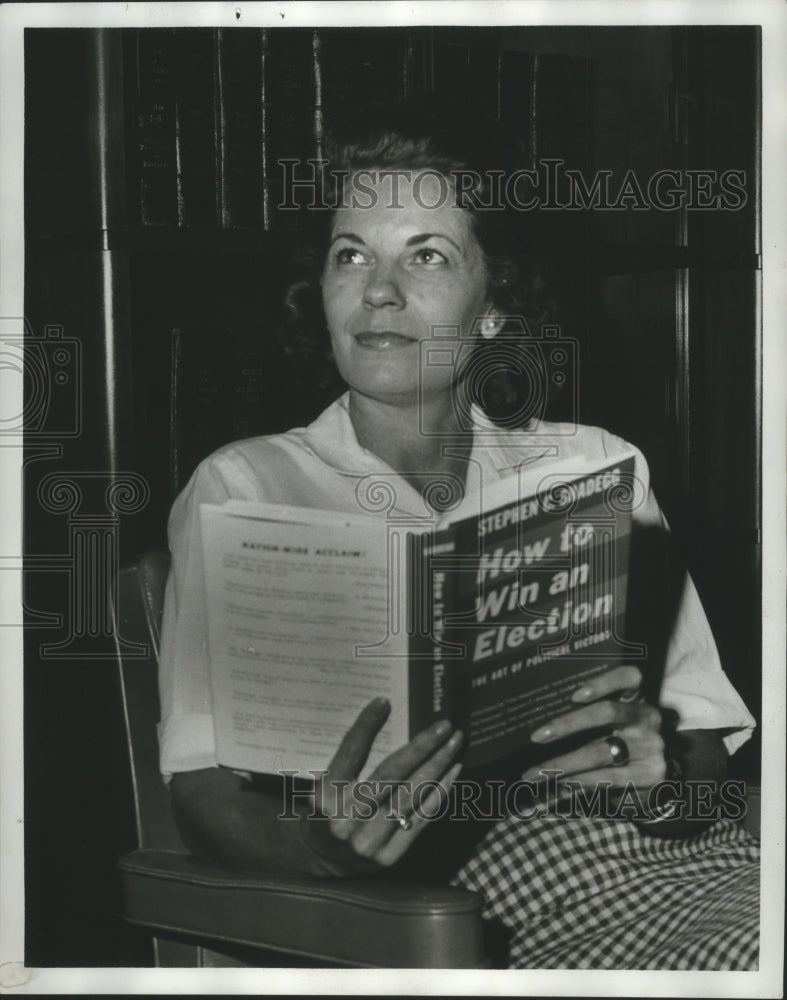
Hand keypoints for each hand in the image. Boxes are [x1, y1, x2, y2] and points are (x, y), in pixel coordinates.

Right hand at [298, 697, 462, 874]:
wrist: (325, 859)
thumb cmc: (332, 808)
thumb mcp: (330, 780)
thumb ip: (353, 752)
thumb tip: (384, 708)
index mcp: (325, 795)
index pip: (350, 754)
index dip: (365, 726)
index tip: (385, 702)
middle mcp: (344, 819)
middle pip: (389, 774)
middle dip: (421, 747)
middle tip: (444, 725)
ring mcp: (367, 841)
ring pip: (410, 795)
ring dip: (437, 766)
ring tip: (453, 744)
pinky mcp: (388, 857)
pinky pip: (421, 819)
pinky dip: (439, 793)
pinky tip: (452, 773)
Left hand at [522, 665, 665, 790]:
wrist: (661, 776)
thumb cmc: (624, 741)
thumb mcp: (615, 722)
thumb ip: (590, 715)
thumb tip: (544, 723)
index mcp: (638, 697)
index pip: (629, 677)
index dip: (603, 683)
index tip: (574, 695)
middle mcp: (648, 717)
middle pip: (608, 712)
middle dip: (567, 724)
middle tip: (537, 736)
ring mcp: (651, 746)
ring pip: (600, 752)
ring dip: (563, 764)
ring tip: (536, 773)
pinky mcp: (651, 774)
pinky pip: (609, 777)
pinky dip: (581, 780)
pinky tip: (562, 783)